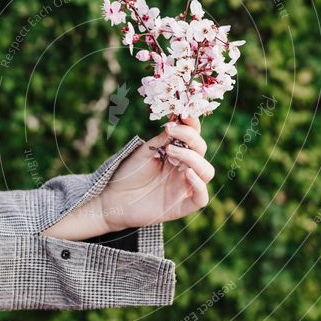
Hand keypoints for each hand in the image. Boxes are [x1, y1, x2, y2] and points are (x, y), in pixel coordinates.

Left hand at [97, 115, 214, 230]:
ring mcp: (184, 188)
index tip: (182, 113)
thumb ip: (161, 140)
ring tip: (170, 151)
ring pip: (207, 172)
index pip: (194, 137)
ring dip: (193, 158)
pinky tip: (187, 173)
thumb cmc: (128, 174)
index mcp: (177, 154)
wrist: (113, 199)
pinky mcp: (181, 206)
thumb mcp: (144, 152)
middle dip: (190, 137)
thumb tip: (176, 123)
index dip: (192, 124)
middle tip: (170, 131)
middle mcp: (184, 169)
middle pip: (202, 150)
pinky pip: (201, 198)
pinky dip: (199, 185)